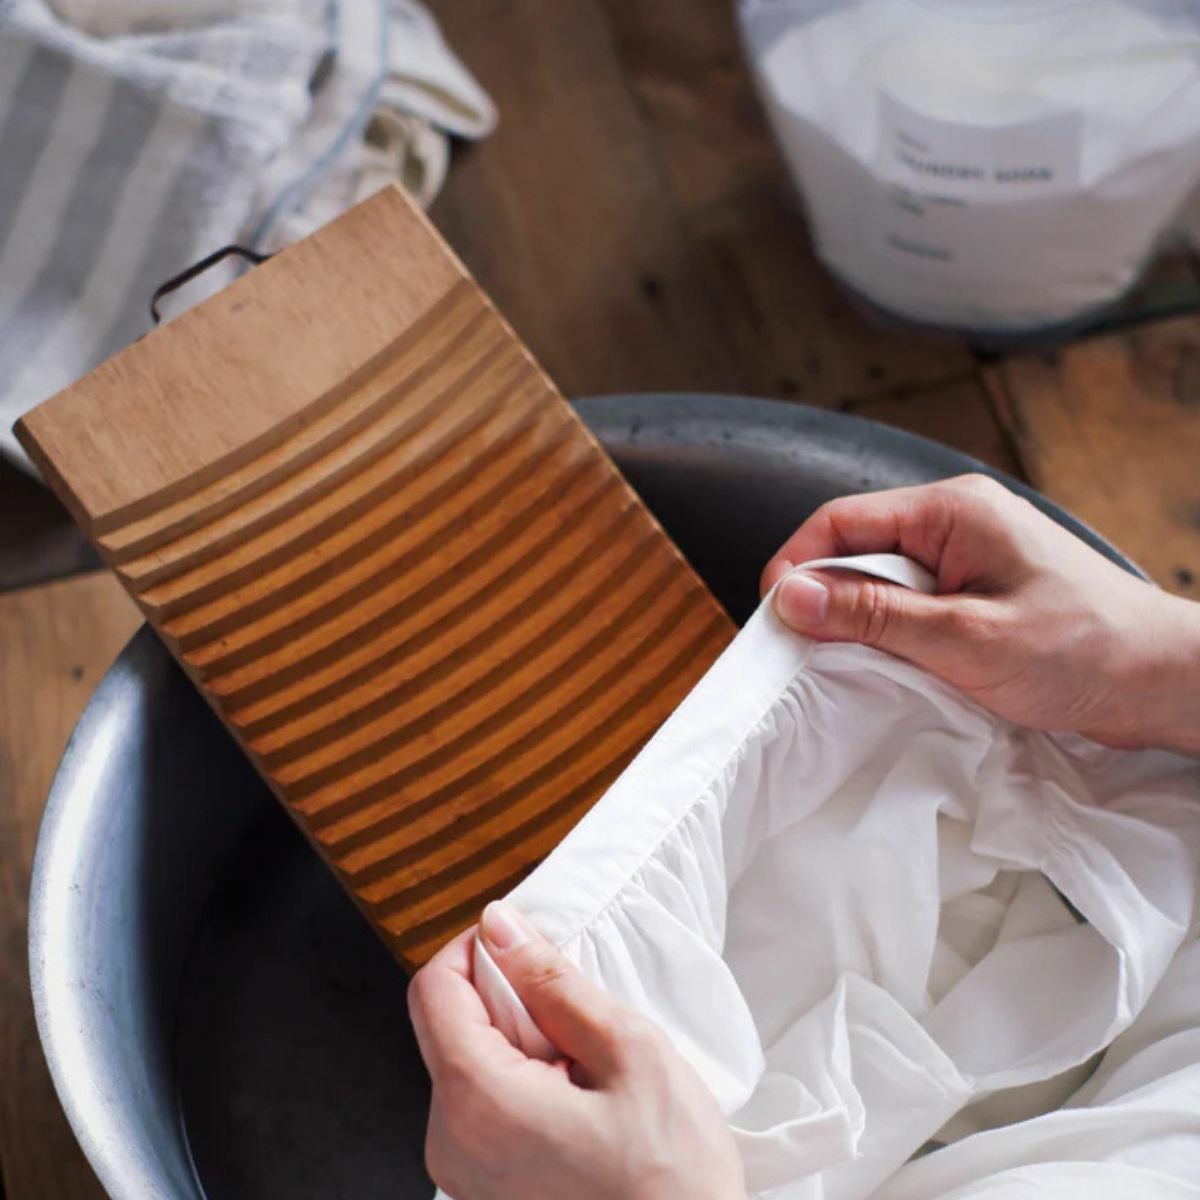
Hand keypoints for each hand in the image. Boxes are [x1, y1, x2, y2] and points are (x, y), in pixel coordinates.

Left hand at [408, 901, 745, 1199]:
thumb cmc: (672, 1177)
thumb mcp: (628, 1051)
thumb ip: (552, 981)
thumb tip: (502, 926)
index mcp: (477, 1101)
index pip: (434, 987)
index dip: (477, 947)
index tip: (524, 943)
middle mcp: (450, 1142)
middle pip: (445, 1023)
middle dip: (503, 999)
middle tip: (574, 1016)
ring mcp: (461, 1173)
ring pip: (463, 1061)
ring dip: (516, 1042)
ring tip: (584, 1069)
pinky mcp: (481, 1188)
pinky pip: (477, 1105)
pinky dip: (519, 1082)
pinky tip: (575, 1100)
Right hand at [761, 474, 1199, 754]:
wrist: (1164, 681)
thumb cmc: (1083, 652)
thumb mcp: (966, 639)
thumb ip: (874, 617)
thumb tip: (790, 597)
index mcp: (951, 510)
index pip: (841, 521)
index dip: (795, 566)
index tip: (772, 618)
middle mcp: (954, 522)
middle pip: (855, 548)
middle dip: (823, 598)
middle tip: (803, 653)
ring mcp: (966, 556)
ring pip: (880, 580)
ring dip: (859, 621)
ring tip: (847, 665)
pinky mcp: (975, 590)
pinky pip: (909, 603)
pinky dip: (890, 634)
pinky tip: (890, 667)